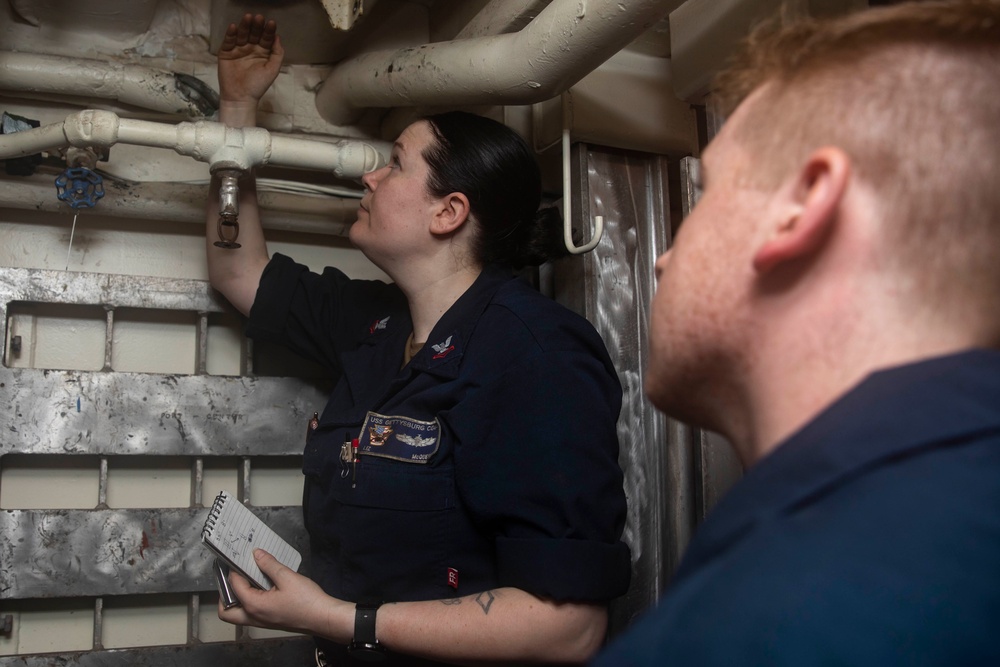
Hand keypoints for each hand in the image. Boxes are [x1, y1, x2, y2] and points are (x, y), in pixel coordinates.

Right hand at [217, 14, 283, 107]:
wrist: (241, 97)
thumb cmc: (258, 85)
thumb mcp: (272, 69)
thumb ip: (277, 53)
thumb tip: (278, 37)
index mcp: (263, 52)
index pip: (266, 38)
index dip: (268, 31)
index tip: (271, 23)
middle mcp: (250, 48)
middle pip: (253, 34)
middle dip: (256, 26)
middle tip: (259, 18)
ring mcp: (238, 49)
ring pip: (242, 35)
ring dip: (244, 26)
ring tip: (248, 17)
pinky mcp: (226, 52)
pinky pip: (229, 41)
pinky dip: (231, 34)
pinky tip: (234, 27)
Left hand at [218, 549, 352, 642]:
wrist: (323, 617)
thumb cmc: (306, 600)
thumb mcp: (287, 577)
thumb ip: (269, 565)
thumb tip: (256, 554)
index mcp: (254, 606)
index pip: (234, 586)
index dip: (234, 570)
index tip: (238, 558)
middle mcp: (253, 617)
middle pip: (226, 611)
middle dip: (225, 593)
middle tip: (235, 577)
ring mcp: (261, 622)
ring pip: (237, 615)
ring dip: (236, 599)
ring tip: (247, 581)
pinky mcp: (269, 621)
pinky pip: (250, 614)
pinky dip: (248, 602)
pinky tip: (262, 587)